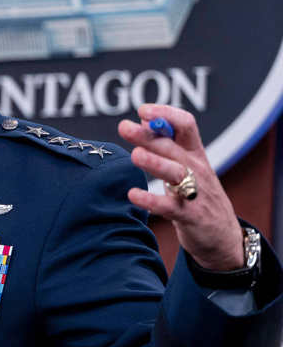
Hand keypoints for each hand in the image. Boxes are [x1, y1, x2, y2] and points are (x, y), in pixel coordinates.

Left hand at [118, 104, 243, 270]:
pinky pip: (168, 206)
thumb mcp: (185, 166)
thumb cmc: (197, 194)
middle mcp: (197, 169)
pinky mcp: (189, 216)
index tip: (143, 110)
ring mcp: (195, 192)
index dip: (166, 114)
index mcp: (194, 153)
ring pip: (175, 173)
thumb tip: (144, 120)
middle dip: (148, 136)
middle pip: (172, 147)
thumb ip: (166, 143)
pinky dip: (151, 200)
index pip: (186, 125)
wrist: (223, 236)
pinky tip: (133, 194)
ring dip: (154, 163)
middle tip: (124, 127)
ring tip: (135, 155)